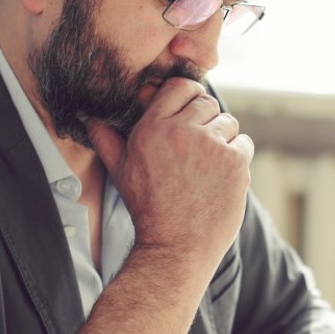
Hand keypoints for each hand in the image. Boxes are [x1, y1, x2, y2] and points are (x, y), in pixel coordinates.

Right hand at [87, 77, 253, 271]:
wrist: (175, 247)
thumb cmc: (147, 208)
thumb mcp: (120, 171)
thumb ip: (106, 139)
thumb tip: (91, 119)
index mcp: (154, 128)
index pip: (181, 86)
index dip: (188, 97)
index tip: (189, 114)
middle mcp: (183, 131)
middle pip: (207, 103)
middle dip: (205, 120)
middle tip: (197, 147)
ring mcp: (212, 146)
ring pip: (228, 122)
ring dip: (222, 139)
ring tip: (207, 166)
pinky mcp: (235, 163)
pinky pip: (243, 143)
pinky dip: (237, 156)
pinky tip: (221, 176)